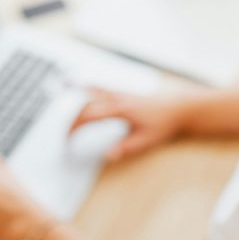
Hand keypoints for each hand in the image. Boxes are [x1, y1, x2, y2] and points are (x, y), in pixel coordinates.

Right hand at [69, 89, 189, 161]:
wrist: (178, 108)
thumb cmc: (164, 123)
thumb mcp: (147, 140)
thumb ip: (126, 148)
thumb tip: (107, 156)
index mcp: (120, 109)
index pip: (89, 115)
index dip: (75, 127)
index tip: (67, 140)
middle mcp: (117, 97)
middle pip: (86, 104)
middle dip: (72, 118)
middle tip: (64, 135)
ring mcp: (119, 93)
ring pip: (91, 91)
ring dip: (76, 95)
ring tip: (60, 89)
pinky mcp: (122, 93)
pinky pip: (100, 87)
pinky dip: (86, 86)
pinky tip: (77, 83)